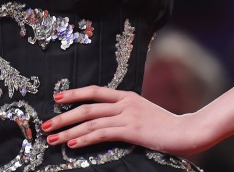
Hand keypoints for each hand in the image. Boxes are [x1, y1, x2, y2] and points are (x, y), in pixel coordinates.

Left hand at [39, 86, 207, 155]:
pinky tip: (72, 143)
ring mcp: (127, 115)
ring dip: (68, 129)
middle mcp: (124, 102)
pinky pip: (102, 133)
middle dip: (63, 115)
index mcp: (126, 96)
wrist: (187, 131)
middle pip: (86, 106)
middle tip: (45, 123)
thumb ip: (125, 112)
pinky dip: (84, 138)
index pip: (94, 91)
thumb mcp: (143, 112)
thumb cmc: (165, 126)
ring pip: (90, 120)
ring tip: (52, 137)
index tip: (57, 97)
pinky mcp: (131, 130)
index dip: (74, 93)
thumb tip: (106, 119)